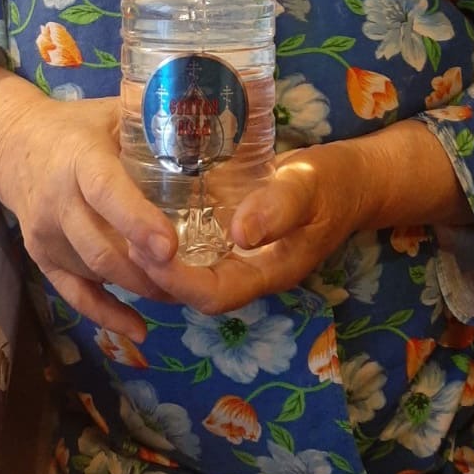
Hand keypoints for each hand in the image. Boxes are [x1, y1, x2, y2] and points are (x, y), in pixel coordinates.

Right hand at [0, 92, 179, 337]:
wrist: (12, 143)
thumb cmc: (77, 125)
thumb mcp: (113, 113)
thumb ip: (154, 124)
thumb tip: (212, 126)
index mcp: (79, 159)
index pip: (106, 193)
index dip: (136, 221)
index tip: (170, 247)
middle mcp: (58, 201)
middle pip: (100, 247)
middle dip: (146, 271)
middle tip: (192, 282)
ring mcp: (46, 234)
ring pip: (93, 272)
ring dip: (138, 289)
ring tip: (182, 294)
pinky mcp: (42, 257)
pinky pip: (74, 294)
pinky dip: (107, 315)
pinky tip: (140, 330)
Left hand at [128, 141, 360, 314]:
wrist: (350, 178)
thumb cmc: (332, 182)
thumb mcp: (309, 186)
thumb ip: (279, 208)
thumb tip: (239, 233)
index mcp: (268, 272)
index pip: (213, 295)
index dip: (177, 282)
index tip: (147, 252)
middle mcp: (247, 270)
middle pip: (192, 288)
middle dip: (155, 270)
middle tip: (123, 234)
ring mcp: (239, 254)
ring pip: (190, 267)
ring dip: (156, 255)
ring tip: (123, 224)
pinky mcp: (231, 232)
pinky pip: (196, 244)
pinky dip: (169, 233)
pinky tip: (145, 206)